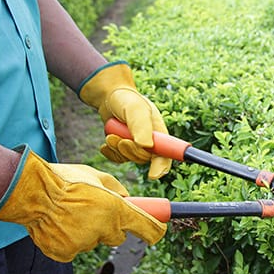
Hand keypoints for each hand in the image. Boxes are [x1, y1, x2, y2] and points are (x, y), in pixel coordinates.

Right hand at [0, 148, 164, 261]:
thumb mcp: (96, 176)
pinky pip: (74, 249)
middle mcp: (104, 229)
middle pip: (118, 236)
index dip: (154, 230)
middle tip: (91, 212)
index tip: (156, 231)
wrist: (30, 191)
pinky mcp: (66, 252)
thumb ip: (117, 189)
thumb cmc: (64, 180)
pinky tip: (58, 225)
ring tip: (68, 214)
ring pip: (94, 241)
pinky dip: (68, 240)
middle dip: (110, 226)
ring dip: (86, 232)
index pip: (148, 228)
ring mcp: (85, 243)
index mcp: (117, 210)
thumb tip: (129, 199)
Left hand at [79, 62, 170, 178]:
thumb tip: (146, 146)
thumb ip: (141, 127)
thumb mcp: (135, 109)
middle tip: (120, 140)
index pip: (166, 156)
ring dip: (118, 150)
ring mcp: (137, 146)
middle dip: (131, 152)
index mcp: (160, 134)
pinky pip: (118, 159)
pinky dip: (110, 153)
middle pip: (145, 159)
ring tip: (110, 135)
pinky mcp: (124, 149)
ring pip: (130, 159)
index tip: (153, 176)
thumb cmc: (126, 100)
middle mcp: (151, 142)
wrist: (109, 97)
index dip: (161, 167)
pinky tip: (107, 142)